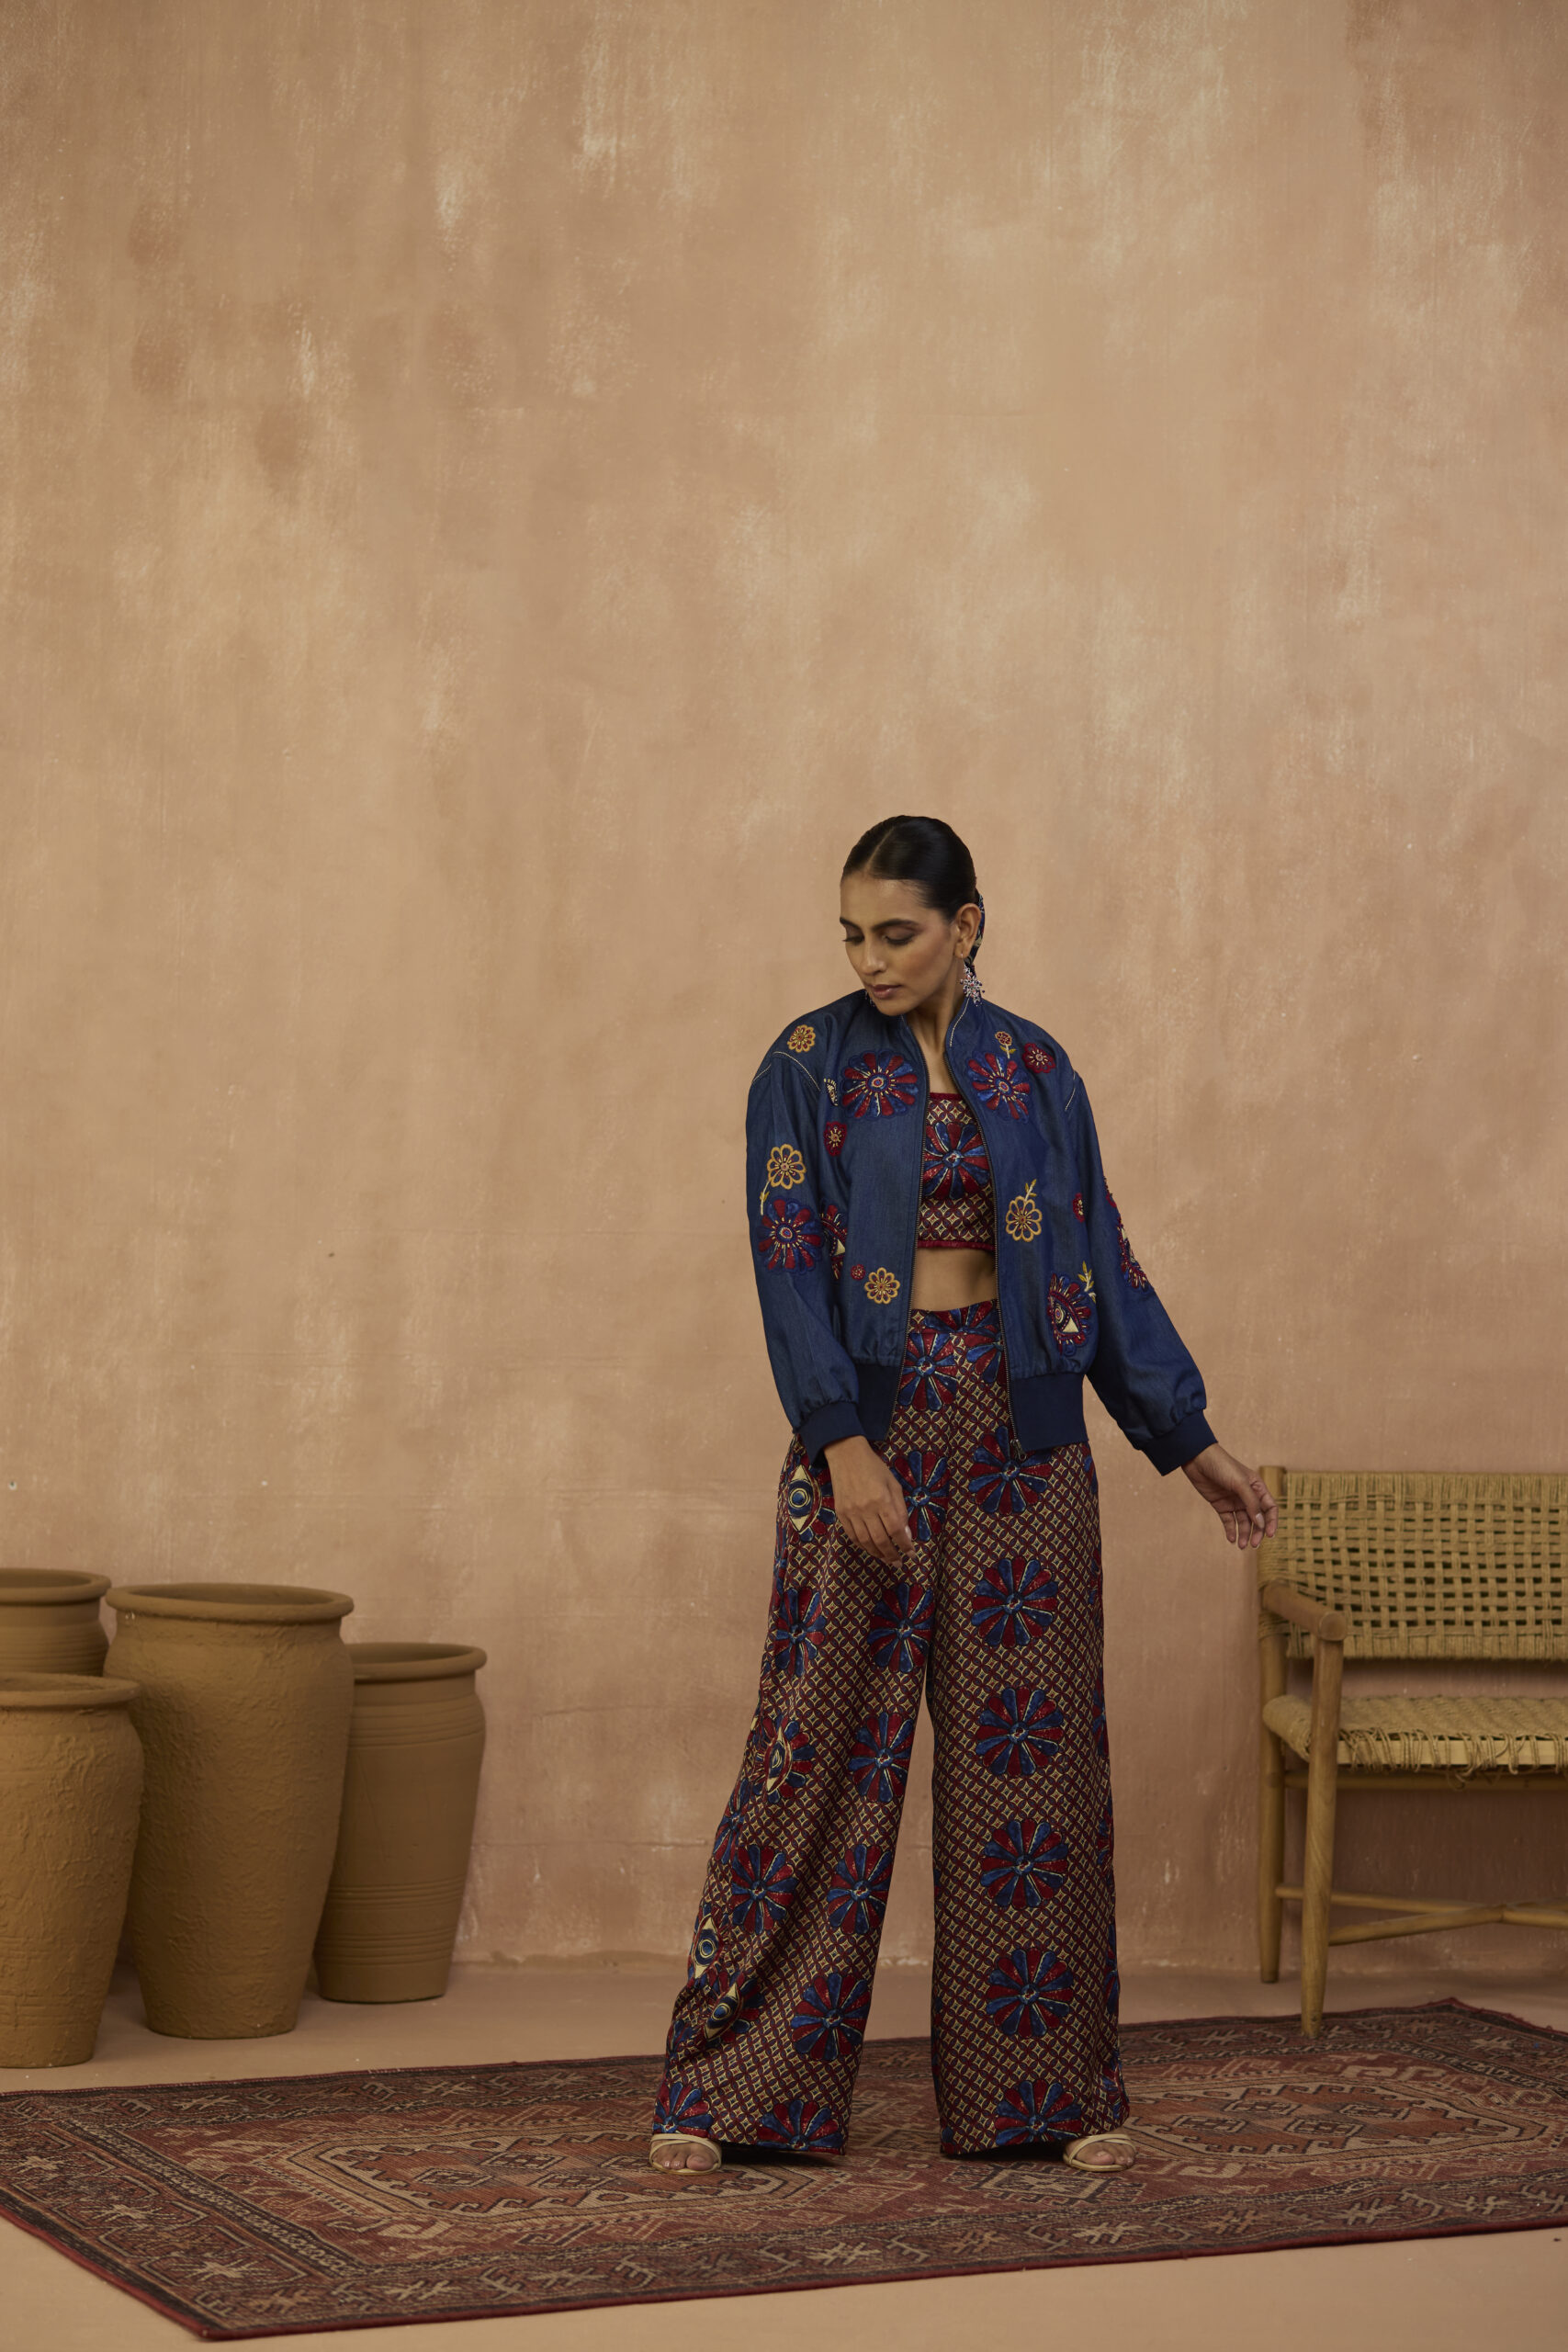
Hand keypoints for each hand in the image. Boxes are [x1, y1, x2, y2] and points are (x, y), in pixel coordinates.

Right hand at [823, 1436, 914, 1565]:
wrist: (846, 1455)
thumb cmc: (874, 1468)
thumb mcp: (893, 1484)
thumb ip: (900, 1509)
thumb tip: (906, 1533)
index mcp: (882, 1500)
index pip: (896, 1529)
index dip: (905, 1544)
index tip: (912, 1553)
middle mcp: (866, 1509)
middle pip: (881, 1540)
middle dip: (892, 1555)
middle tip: (899, 1563)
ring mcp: (851, 1513)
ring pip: (865, 1542)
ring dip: (878, 1554)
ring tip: (887, 1560)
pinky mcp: (841, 1514)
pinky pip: (852, 1536)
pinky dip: (863, 1546)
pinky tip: (871, 1549)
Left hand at [1181, 1444, 1276, 1548]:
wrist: (1197, 1459)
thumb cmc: (1222, 1466)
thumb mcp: (1240, 1483)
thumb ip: (1251, 1503)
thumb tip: (1261, 1523)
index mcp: (1257, 1487)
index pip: (1270, 1508)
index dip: (1272, 1522)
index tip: (1269, 1535)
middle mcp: (1247, 1495)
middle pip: (1257, 1518)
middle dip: (1257, 1532)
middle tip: (1254, 1544)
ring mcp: (1234, 1501)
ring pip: (1243, 1522)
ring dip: (1243, 1534)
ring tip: (1241, 1545)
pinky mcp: (1221, 1505)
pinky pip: (1228, 1521)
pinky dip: (1230, 1531)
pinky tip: (1231, 1539)